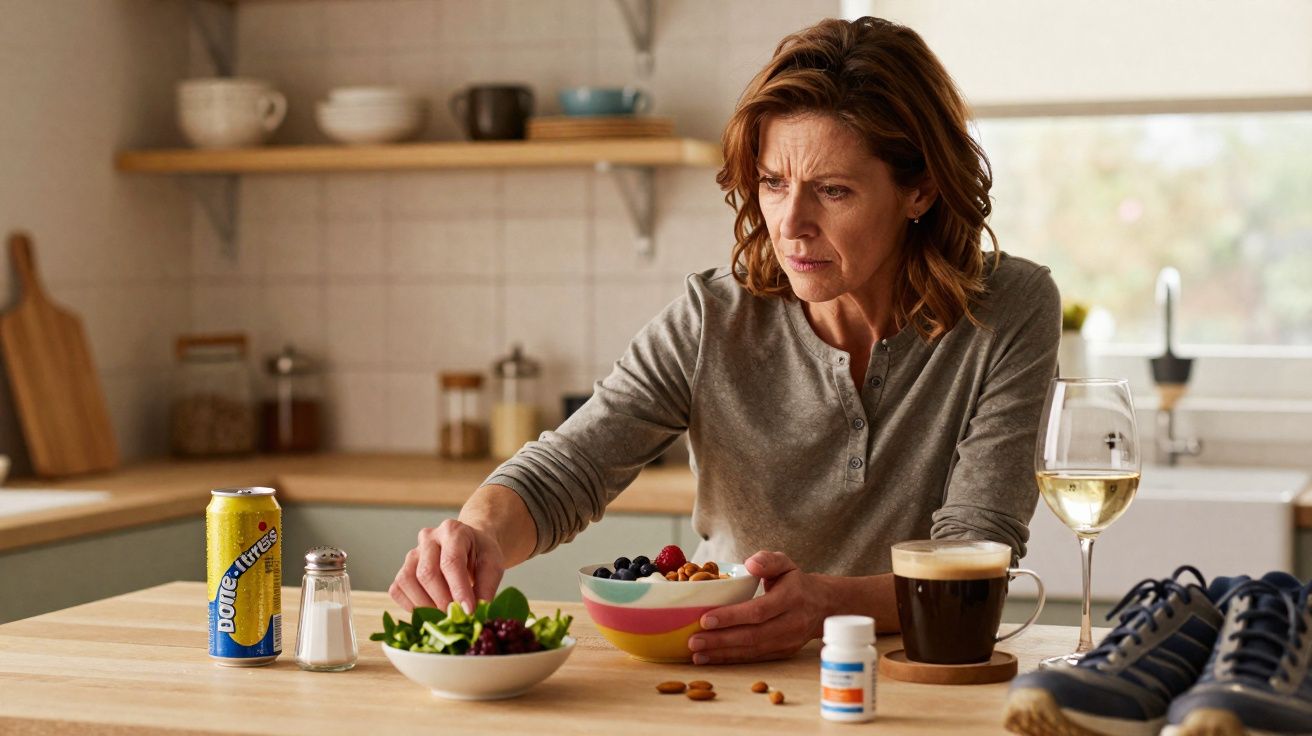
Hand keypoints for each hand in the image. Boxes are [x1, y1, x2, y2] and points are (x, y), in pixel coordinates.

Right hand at [389, 519, 504, 613]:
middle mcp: (428, 538)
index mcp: (453, 531)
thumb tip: (476, 613)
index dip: (459, 589)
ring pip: (407, 580)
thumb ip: (486, 587)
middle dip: (442, 601)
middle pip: (426, 573)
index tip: (468, 611)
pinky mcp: (402, 569)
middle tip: (456, 617)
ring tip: (443, 616)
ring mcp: (412, 553)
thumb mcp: (493, 565)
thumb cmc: (481, 555)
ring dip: (424, 605)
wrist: (470, 546)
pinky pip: (397, 589)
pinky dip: (410, 606)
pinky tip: (429, 611)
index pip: (451, 561)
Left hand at [687, 550, 831, 664]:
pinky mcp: (783, 653)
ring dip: (722, 653)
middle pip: (752, 635)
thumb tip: (751, 564)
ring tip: (696, 653)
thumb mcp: (786, 563)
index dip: (732, 617)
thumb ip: (768, 560)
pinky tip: (710, 658)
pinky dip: (730, 659)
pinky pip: (754, 658)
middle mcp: (791, 623)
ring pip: (752, 650)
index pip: (759, 610)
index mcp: (791, 598)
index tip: (706, 619)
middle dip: (721, 640)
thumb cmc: (796, 582)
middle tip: (693, 641)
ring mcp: (788, 641)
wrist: (823, 606)